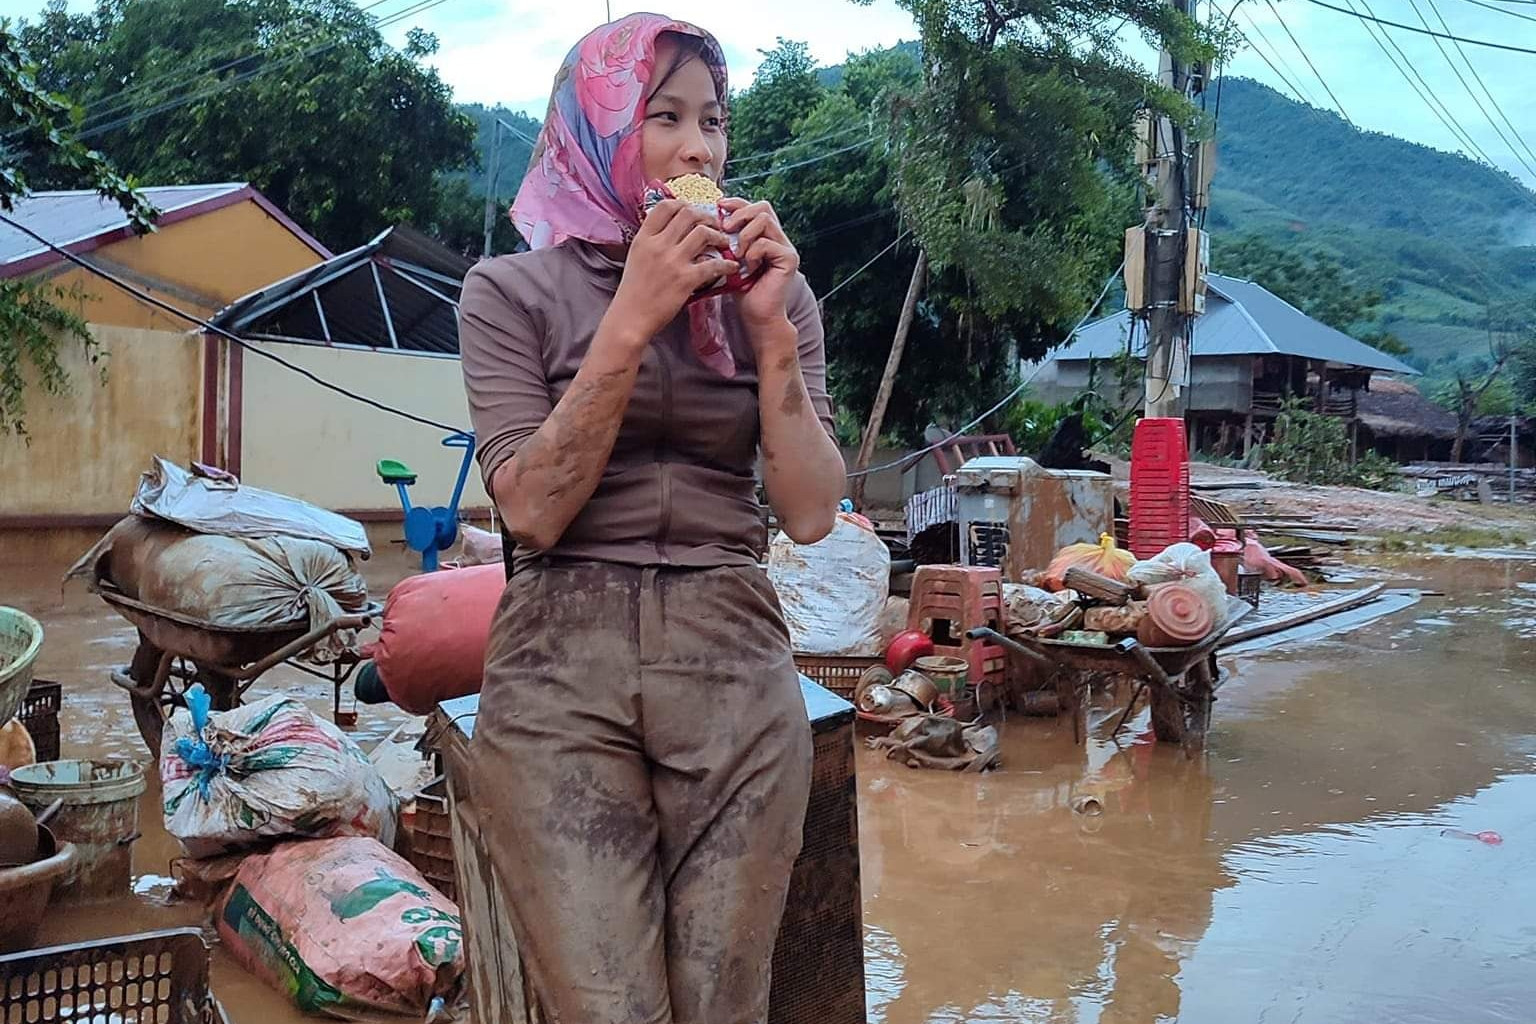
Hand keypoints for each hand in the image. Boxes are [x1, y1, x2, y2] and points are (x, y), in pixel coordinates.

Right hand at [611, 200, 738, 341]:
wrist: (631, 318)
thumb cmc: (634, 290)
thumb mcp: (636, 257)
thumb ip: (651, 240)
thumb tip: (670, 227)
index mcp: (644, 238)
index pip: (666, 206)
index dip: (684, 204)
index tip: (693, 211)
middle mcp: (658, 245)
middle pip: (688, 214)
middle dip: (706, 217)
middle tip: (714, 225)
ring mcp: (672, 262)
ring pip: (703, 233)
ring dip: (718, 236)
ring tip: (723, 243)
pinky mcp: (685, 280)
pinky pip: (714, 264)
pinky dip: (727, 264)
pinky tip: (731, 267)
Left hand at [721, 198, 799, 333]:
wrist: (756, 316)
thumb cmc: (742, 290)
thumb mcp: (729, 259)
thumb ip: (726, 240)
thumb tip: (710, 220)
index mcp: (765, 235)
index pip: (754, 207)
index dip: (737, 203)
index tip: (719, 207)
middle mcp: (779, 238)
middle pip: (763, 207)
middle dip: (741, 214)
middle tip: (726, 228)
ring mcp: (786, 247)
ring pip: (765, 220)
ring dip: (745, 234)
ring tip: (737, 253)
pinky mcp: (789, 258)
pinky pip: (767, 242)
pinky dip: (753, 252)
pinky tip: (748, 267)